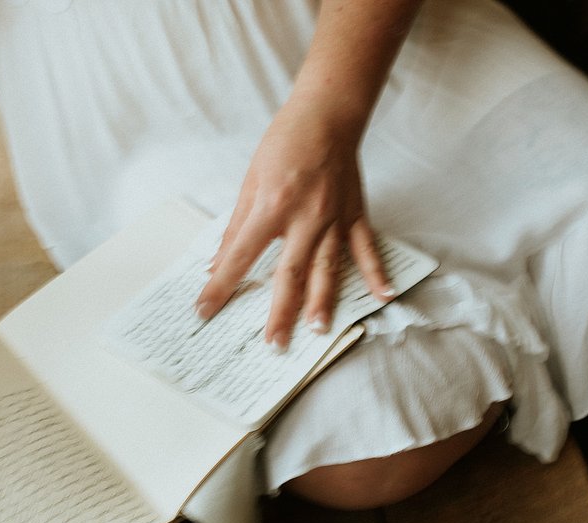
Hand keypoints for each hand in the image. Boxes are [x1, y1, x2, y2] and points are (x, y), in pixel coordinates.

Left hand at [195, 99, 392, 350]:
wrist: (327, 113)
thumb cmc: (284, 143)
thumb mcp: (250, 182)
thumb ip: (236, 227)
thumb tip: (218, 263)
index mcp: (272, 207)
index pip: (240, 255)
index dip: (220, 285)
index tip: (205, 310)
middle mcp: (305, 217)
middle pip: (290, 273)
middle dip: (281, 311)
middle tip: (273, 343)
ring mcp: (334, 218)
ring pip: (328, 268)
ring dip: (323, 302)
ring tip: (318, 331)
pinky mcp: (354, 214)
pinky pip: (366, 248)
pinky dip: (375, 273)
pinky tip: (383, 297)